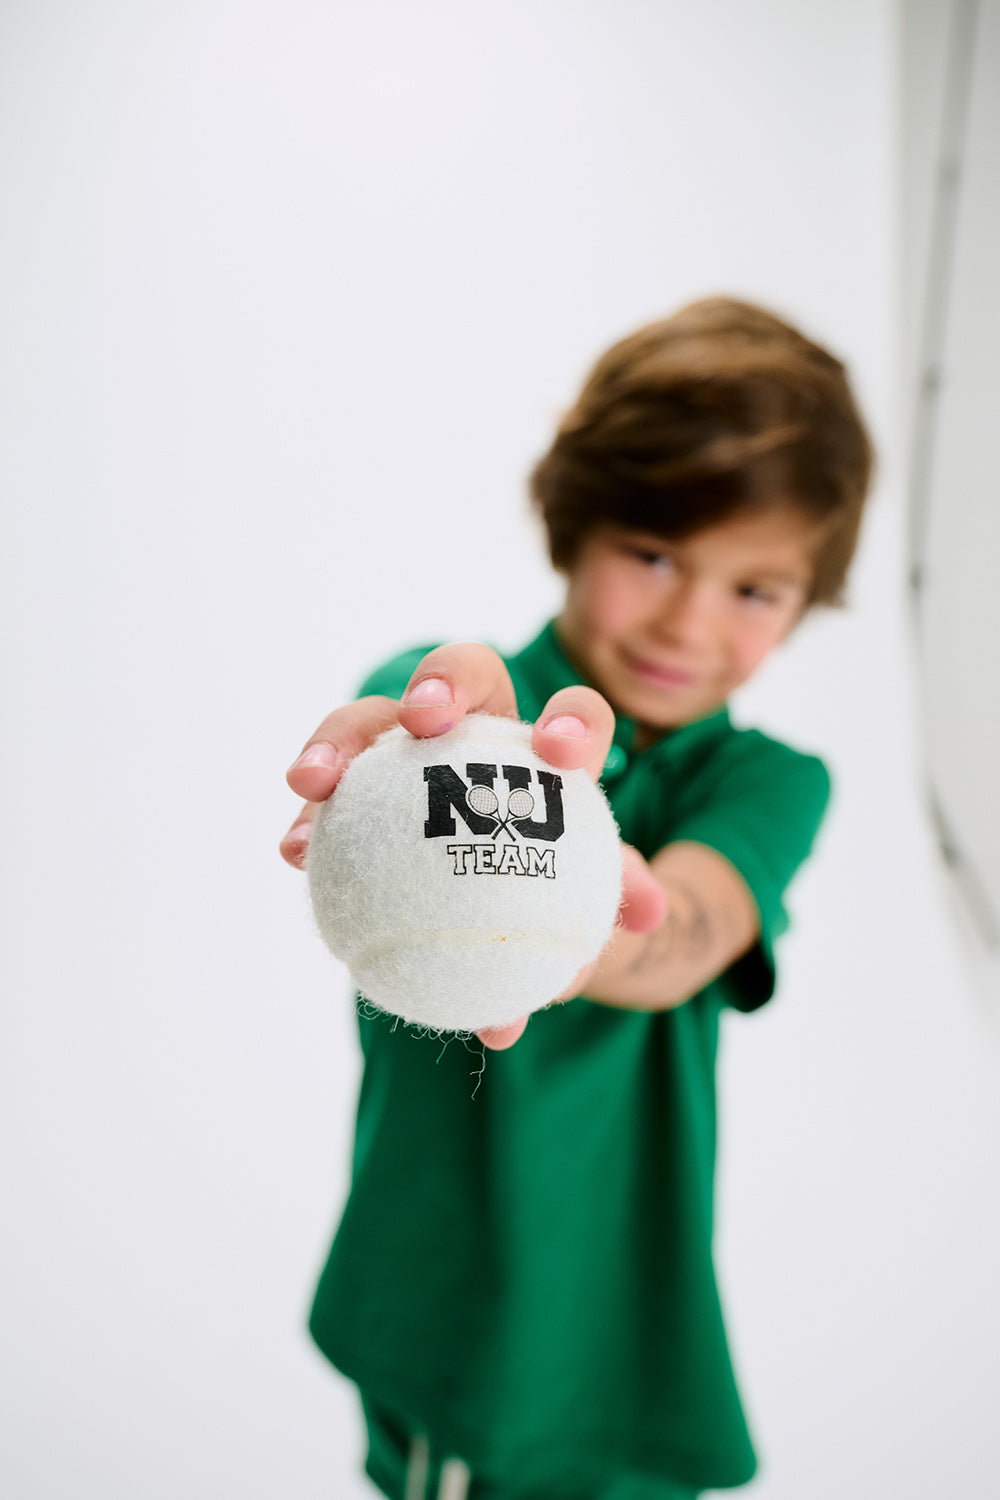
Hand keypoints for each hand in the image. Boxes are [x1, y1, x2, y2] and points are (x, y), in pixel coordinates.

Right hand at [281, 642, 665, 1048]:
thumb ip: (620, 895)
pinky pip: (329, 798)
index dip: (571, 721)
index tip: (561, 754)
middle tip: (422, 721)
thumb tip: (649, 913)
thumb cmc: (559, 890)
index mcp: (550, 749)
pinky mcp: (356, 794)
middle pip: (461, 674)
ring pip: (373, 721)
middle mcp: (479, 729)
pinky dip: (311, 820)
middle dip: (442, 680)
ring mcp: (408, 755)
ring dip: (340, 742)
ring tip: (312, 784)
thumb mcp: (596, 899)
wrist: (502, 912)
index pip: (574, 712)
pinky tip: (293, 852)